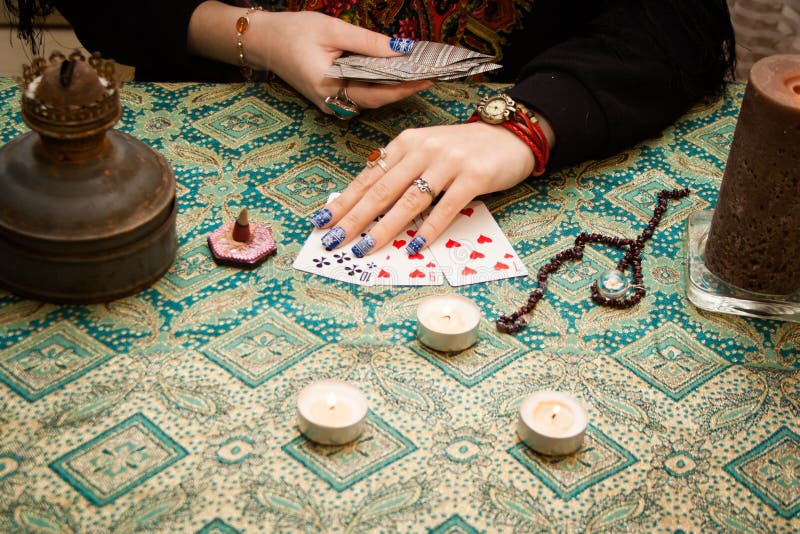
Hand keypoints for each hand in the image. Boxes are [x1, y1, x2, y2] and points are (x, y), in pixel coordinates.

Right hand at [249, 11, 430, 112]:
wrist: (265, 42)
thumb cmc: (294, 32)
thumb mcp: (332, 29)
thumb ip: (368, 42)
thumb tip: (401, 50)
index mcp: (329, 86)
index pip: (376, 92)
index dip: (404, 87)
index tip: (428, 78)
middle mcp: (332, 102)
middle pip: (378, 100)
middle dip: (405, 89)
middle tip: (432, 76)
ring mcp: (331, 104)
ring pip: (371, 100)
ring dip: (394, 88)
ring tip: (419, 74)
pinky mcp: (332, 99)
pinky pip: (362, 96)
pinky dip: (380, 86)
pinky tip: (395, 74)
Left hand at [309, 122, 536, 255]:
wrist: (510, 135)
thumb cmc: (464, 150)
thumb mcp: (426, 152)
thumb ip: (401, 172)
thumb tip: (367, 205)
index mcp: (406, 143)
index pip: (369, 177)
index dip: (345, 201)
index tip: (323, 221)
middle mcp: (423, 149)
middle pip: (382, 189)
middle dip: (354, 218)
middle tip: (334, 240)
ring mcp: (449, 162)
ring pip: (410, 200)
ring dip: (385, 227)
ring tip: (366, 248)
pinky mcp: (474, 177)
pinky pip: (447, 207)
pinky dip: (430, 228)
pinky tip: (414, 246)